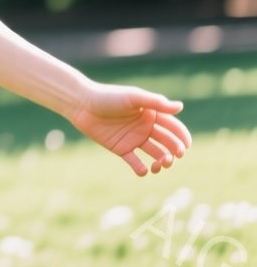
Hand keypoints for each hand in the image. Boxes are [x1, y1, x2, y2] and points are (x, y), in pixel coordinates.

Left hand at [65, 82, 190, 176]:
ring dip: (162, 161)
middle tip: (174, 157)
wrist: (82, 105)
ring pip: (155, 154)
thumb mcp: (133, 98)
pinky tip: (144, 170)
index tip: (185, 147)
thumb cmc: (108, 97)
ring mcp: (134, 139)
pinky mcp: (121, 148)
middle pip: (167, 143)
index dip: (182, 137)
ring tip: (160, 165)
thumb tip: (180, 107)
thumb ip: (156, 103)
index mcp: (151, 114)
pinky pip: (135, 162)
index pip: (173, 128)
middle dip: (174, 152)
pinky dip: (141, 169)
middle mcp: (145, 127)